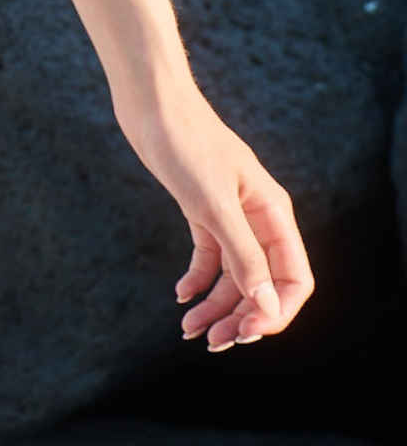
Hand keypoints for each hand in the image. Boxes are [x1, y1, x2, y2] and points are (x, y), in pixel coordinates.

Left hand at [114, 76, 313, 349]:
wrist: (151, 102)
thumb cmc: (185, 143)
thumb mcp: (214, 204)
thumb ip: (243, 256)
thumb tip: (267, 307)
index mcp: (273, 214)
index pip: (294, 279)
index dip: (275, 313)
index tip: (246, 334)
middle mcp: (257, 217)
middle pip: (263, 283)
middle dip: (242, 317)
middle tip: (213, 343)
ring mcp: (229, 214)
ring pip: (234, 275)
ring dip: (217, 306)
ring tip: (189, 330)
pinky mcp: (201, 209)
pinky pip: (209, 256)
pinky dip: (197, 279)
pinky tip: (180, 295)